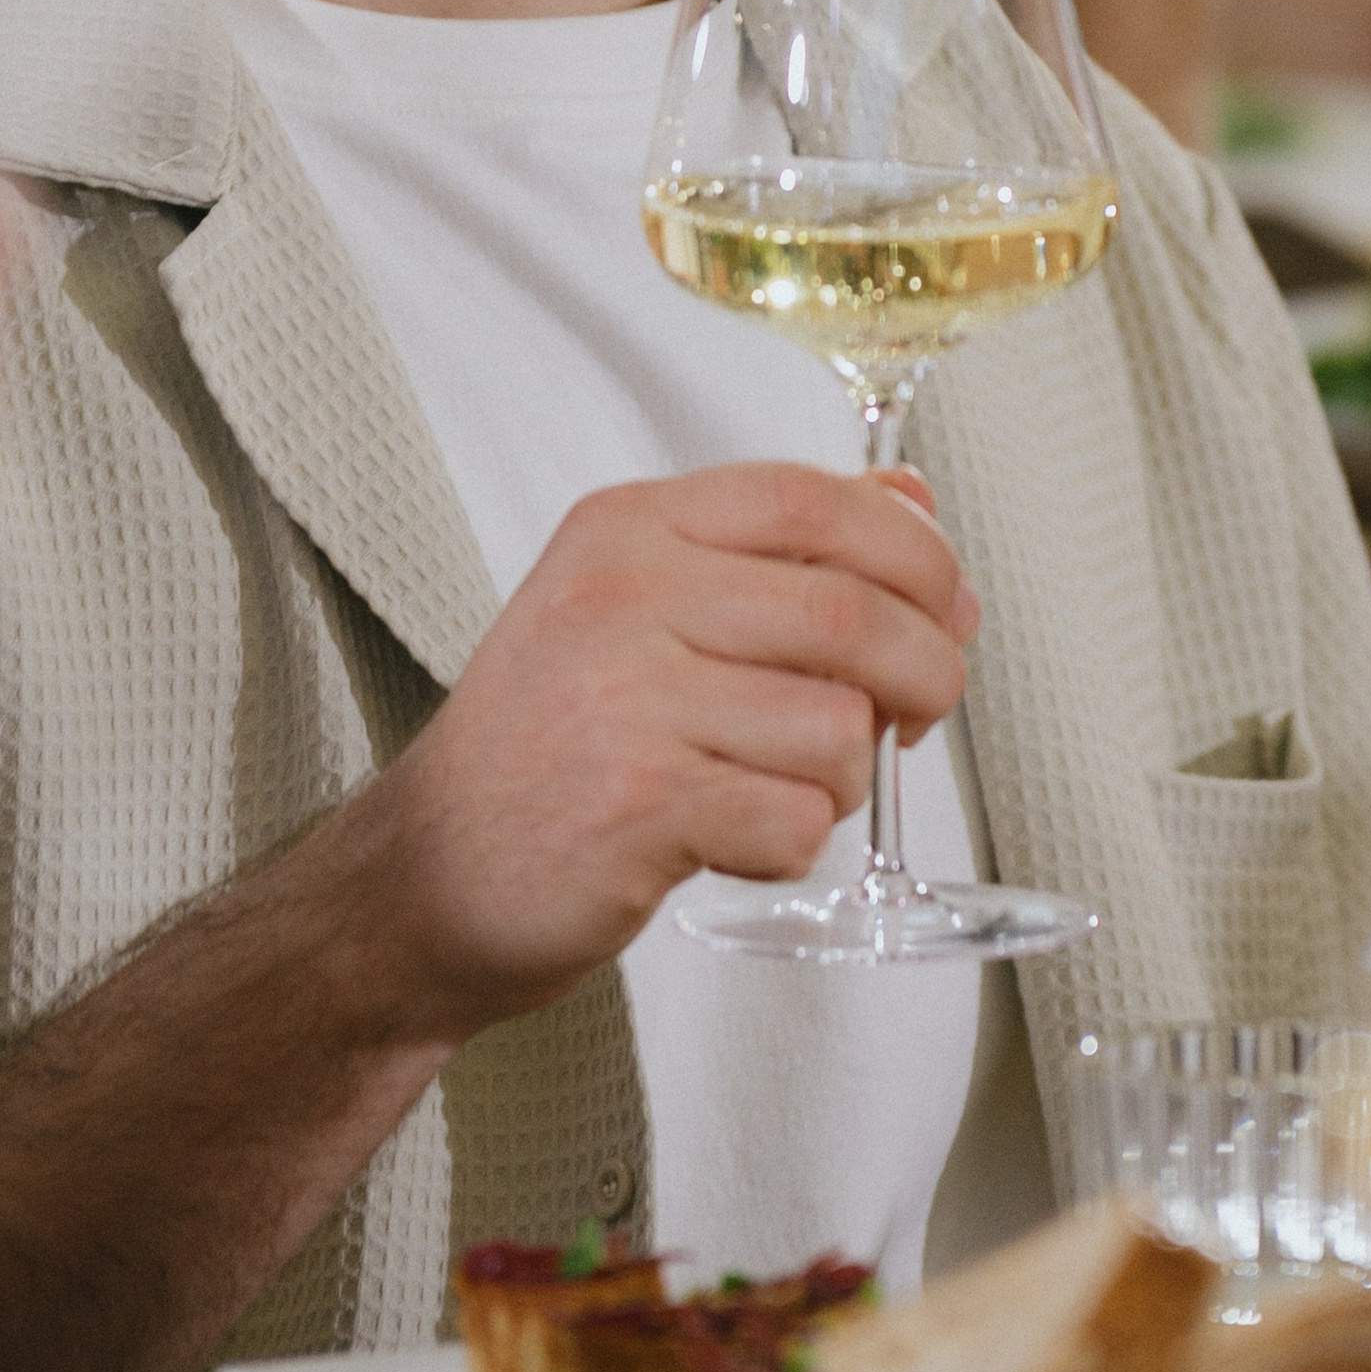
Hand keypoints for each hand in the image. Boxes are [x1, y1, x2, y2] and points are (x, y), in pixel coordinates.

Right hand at [366, 464, 975, 1031]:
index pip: (814, 499)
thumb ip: (772, 552)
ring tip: (779, 788)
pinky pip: (797, 819)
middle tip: (918, 715)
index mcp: (626, 528)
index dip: (916, 554)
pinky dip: (794, 844)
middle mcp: (621, 596)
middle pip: (851, 611)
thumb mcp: (637, 607)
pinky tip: (734, 839)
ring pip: (837, 727)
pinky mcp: (638, 805)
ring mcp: (626, 699)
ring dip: (846, 777)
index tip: (945, 609)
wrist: (425, 873)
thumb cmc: (548, 744)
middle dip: (926, 672)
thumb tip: (912, 499)